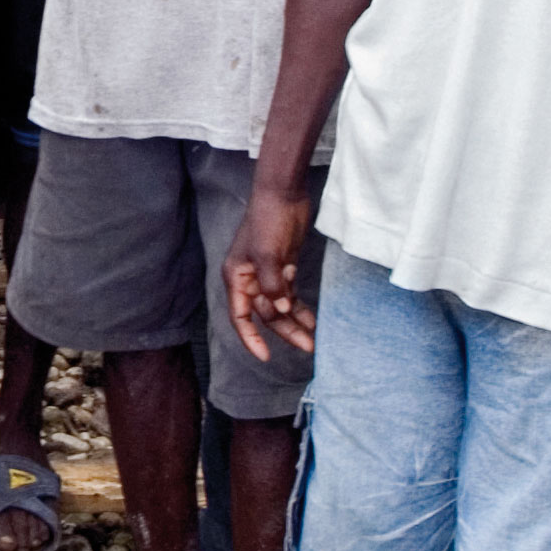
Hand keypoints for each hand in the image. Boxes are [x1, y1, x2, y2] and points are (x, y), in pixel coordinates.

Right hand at [224, 177, 320, 361]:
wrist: (284, 195)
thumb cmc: (268, 221)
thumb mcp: (268, 254)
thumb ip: (273, 284)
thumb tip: (281, 310)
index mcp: (237, 277)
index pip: (240, 316)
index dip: (250, 338)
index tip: (265, 356)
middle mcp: (249, 279)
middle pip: (265, 314)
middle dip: (284, 332)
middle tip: (307, 346)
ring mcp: (267, 274)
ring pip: (279, 307)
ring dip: (294, 322)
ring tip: (313, 339)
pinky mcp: (283, 268)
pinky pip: (290, 295)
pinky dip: (299, 307)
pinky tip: (312, 319)